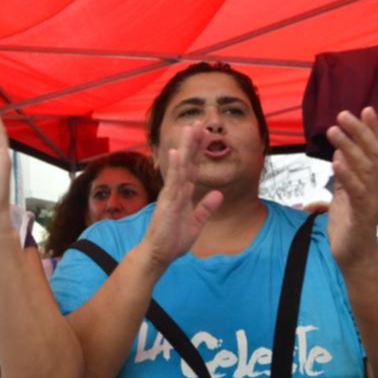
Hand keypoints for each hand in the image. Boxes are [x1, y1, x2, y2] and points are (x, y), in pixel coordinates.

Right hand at [142, 121, 222, 267]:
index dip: (199, 151)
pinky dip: (175, 167)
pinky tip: (177, 153)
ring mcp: (170, 194)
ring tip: (190, 128)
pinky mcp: (167, 202)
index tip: (205, 134)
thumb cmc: (172, 240)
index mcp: (183, 194)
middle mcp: (176, 190)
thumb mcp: (196, 223)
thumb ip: (206, 208)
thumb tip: (218, 194)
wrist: (159, 255)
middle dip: (193, 142)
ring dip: (186, 147)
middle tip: (199, 122)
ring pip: (180, 166)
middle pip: (186, 161)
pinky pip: (172, 182)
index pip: (192, 167)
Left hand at [326, 107, 377, 268]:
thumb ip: (344, 175)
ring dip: (349, 147)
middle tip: (343, 114)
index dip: (371, 130)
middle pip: (371, 154)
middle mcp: (375, 186)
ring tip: (334, 130)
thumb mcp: (344, 194)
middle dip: (359, 132)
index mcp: (370, 180)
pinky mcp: (362, 215)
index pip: (374, 150)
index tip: (364, 109)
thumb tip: (340, 153)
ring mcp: (370, 200)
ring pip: (364, 168)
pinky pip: (356, 191)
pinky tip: (336, 161)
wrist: (353, 255)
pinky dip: (347, 175)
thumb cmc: (349, 223)